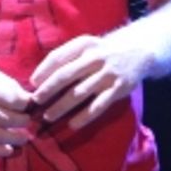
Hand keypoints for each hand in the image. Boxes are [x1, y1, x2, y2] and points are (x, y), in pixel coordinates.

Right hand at [0, 59, 33, 154]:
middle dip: (23, 122)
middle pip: (7, 118)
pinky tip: (7, 150)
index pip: (13, 99)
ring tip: (24, 138)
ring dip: (15, 139)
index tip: (30, 105)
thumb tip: (27, 98)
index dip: (26, 105)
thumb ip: (6, 83)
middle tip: (29, 121)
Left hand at [29, 32, 147, 129]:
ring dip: (61, 106)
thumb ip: (66, 57)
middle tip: (35, 101)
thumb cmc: (102, 51)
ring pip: (79, 93)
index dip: (43, 70)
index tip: (32, 84)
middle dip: (48, 90)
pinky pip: (99, 106)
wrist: (138, 51)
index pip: (58, 56)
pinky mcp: (119, 88)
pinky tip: (73, 125)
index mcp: (84, 45)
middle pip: (66, 75)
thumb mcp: (86, 46)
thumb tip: (37, 79)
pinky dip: (85, 116)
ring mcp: (108, 73)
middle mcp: (95, 57)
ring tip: (48, 116)